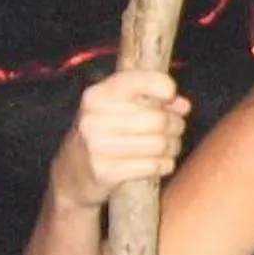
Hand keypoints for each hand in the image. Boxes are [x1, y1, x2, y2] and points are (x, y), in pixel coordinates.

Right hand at [55, 68, 189, 207]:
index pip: (137, 81)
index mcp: (96, 96)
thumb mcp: (115, 109)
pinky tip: (161, 162)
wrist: (71, 174)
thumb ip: (149, 99)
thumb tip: (183, 105)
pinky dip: (165, 164)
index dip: (163, 86)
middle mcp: (93, 119)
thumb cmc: (102, 134)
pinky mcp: (105, 173)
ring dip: (173, 146)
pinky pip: (153, 166)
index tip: (170, 95)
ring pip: (160, 144)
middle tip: (175, 129)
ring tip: (169, 146)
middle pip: (158, 119)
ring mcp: (97, 147)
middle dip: (175, 124)